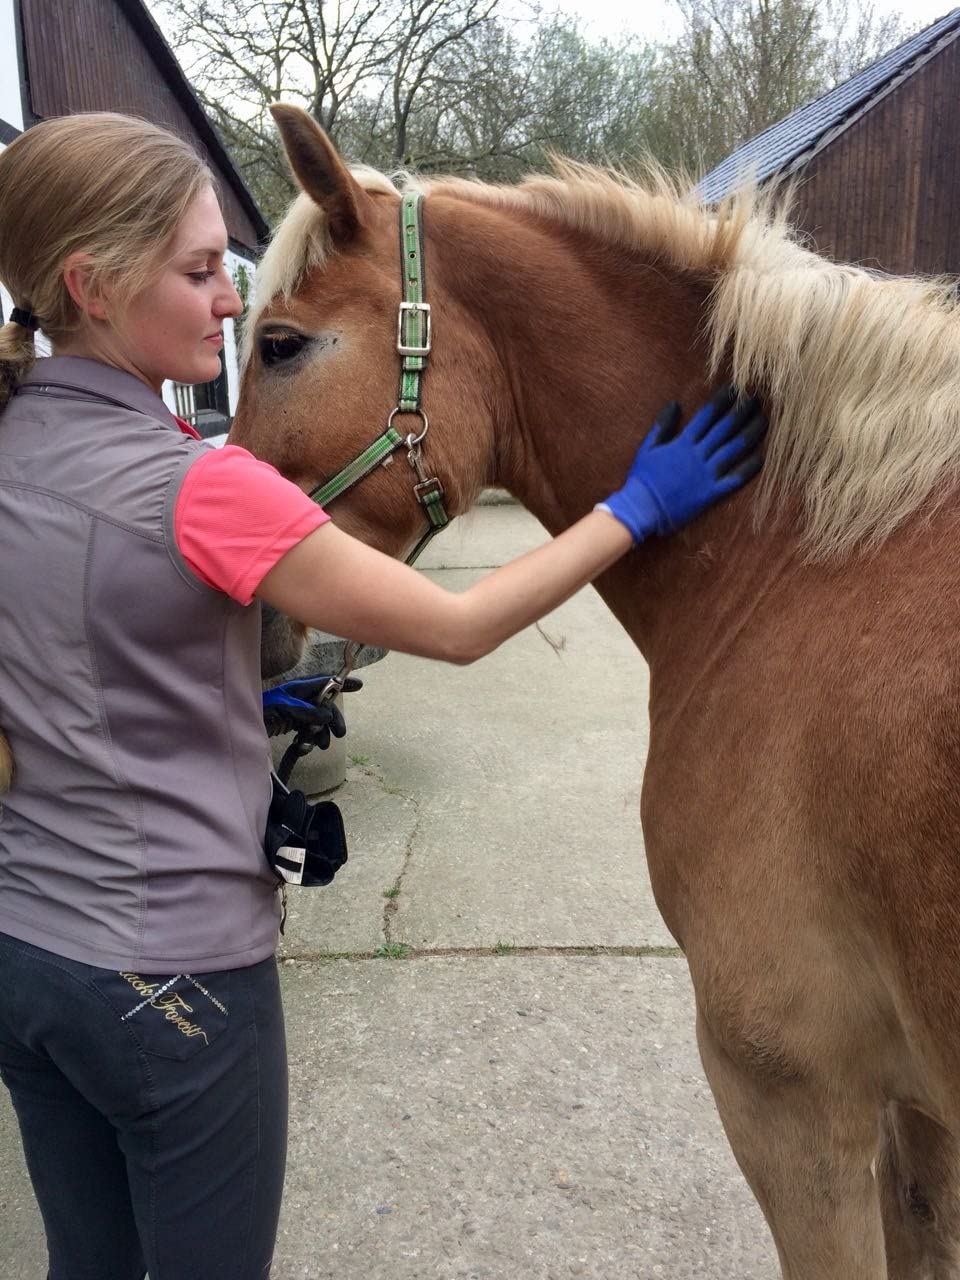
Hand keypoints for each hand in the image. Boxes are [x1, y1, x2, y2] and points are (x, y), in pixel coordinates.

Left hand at [262, 675, 361, 747]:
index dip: (342, 683)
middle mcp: (300, 699)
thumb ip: (307, 711)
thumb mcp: (285, 707)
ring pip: (318, 722)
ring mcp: (296, 712)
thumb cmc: (261, 710)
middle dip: (333, 720)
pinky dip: (308, 741)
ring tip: (320, 745)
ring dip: (321, 734)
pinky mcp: (291, 725)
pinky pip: (306, 732)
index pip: (326, 682)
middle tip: (339, 734)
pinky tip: (302, 747)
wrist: (239, 726)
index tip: (359, 685)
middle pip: (326, 707)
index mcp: (299, 688)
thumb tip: (327, 716)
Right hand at [598, 386, 766, 542]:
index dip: (723, 400)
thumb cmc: (642, 478)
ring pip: (734, 449)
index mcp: (683, 443)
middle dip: (742, 411)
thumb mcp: (647, 447)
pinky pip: (734, 479)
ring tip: (764, 420)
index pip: (707, 416)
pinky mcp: (711, 493)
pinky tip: (761, 458)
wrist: (642, 509)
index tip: (736, 389)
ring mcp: (706, 474)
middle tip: (757, 399)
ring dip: (750, 433)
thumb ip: (662, 425)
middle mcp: (698, 455)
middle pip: (725, 429)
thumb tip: (675, 404)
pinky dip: (748, 468)